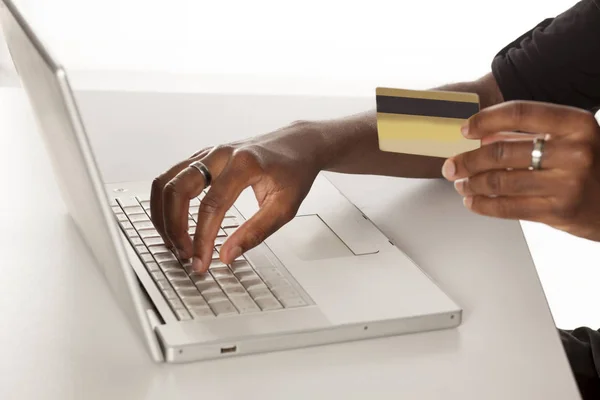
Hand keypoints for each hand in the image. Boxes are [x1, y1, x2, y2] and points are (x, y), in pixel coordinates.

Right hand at [150, 121, 326, 272]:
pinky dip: (166, 202)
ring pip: (166, 180)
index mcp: (244, 164)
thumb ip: (256, 232)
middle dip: (174, 226)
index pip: (212, 205)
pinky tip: (173, 223)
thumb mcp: (285, 207)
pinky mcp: (202, 158)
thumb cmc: (294, 171)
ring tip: (174, 242)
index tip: (202, 262)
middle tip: (184, 254)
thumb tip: (227, 255)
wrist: (298, 144)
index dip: (202, 238)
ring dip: (163, 215)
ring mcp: (208, 153)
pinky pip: (171, 177)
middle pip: (178, 189)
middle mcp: (221, 153)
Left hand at [441, 100, 599, 241]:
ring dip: (471, 183)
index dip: (485, 119)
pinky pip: (507, 207)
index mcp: (577, 124)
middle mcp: (575, 152)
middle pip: (502, 151)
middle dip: (468, 160)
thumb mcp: (569, 140)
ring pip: (500, 181)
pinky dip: (482, 204)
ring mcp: (567, 183)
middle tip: (451, 165)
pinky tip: (471, 200)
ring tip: (460, 182)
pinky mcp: (557, 211)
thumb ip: (527, 135)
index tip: (465, 129)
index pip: (520, 113)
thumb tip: (482, 137)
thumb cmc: (590, 166)